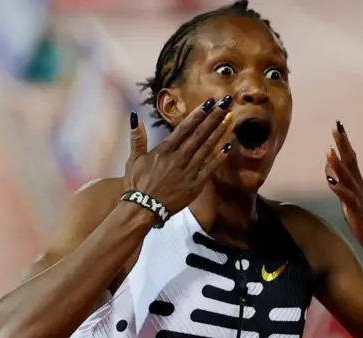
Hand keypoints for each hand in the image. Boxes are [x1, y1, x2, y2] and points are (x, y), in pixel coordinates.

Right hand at [123, 96, 234, 215]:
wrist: (143, 209)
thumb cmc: (137, 185)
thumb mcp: (133, 160)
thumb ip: (137, 138)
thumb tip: (136, 117)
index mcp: (164, 150)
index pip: (185, 128)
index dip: (198, 114)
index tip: (209, 102)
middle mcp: (179, 157)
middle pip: (199, 134)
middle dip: (213, 118)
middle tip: (226, 104)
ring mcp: (188, 171)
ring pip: (207, 148)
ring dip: (219, 132)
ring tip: (229, 119)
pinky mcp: (195, 185)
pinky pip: (210, 169)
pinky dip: (219, 158)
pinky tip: (228, 147)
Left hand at [325, 121, 362, 258]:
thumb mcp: (352, 203)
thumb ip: (343, 187)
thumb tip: (332, 172)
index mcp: (359, 186)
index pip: (351, 160)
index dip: (344, 144)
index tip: (338, 128)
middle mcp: (360, 189)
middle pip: (351, 163)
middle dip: (343, 145)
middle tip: (337, 127)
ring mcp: (359, 200)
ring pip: (348, 178)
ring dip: (339, 164)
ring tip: (331, 150)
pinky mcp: (357, 213)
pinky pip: (348, 199)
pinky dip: (340, 189)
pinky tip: (331, 182)